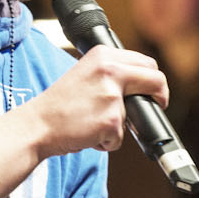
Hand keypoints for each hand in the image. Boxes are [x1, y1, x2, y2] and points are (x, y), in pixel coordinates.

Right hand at [29, 47, 167, 158]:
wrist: (37, 125)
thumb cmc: (58, 104)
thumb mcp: (84, 73)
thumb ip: (110, 72)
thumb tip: (140, 83)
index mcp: (103, 55)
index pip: (146, 63)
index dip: (154, 79)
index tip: (154, 90)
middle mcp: (110, 70)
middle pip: (156, 80)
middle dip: (161, 95)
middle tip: (157, 105)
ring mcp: (112, 96)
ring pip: (135, 113)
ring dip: (118, 124)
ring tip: (92, 123)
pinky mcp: (112, 121)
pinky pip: (120, 137)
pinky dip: (107, 141)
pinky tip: (88, 133)